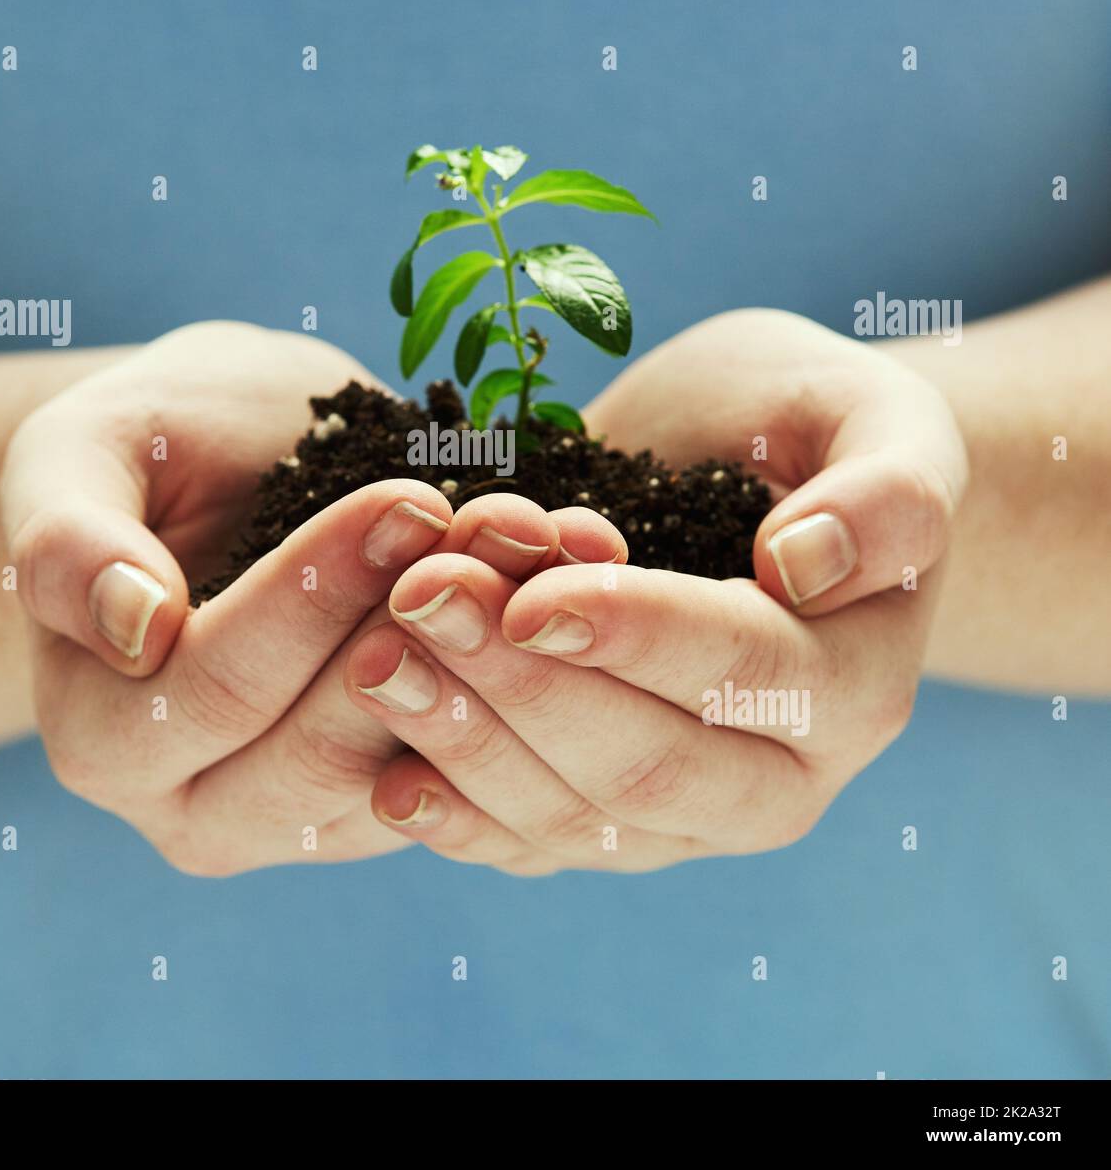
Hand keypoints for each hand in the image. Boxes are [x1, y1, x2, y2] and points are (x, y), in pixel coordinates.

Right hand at [0, 322, 621, 873]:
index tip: (409, 499)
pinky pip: (479, 767)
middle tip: (502, 521)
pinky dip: (537, 677)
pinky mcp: (403, 801)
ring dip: (499, 657)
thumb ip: (69, 538)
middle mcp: (202, 807)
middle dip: (423, 629)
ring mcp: (309, 818)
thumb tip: (132, 628)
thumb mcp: (83, 453)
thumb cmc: (155, 450)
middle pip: (324, 752)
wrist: (238, 467)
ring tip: (550, 545)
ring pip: (416, 770)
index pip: (216, 689)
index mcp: (107, 737)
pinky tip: (581, 582)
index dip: (316, 595)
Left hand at [340, 310, 968, 873]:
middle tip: (422, 601)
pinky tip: (385, 779)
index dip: (635, 638)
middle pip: (645, 768)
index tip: (531, 595)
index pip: (744, 674)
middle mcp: (781, 779)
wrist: (748, 480)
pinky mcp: (611, 824)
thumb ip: (886, 492)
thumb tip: (804, 566)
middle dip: (523, 689)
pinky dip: (457, 817)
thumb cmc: (808, 430)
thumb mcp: (875, 416)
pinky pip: (533, 844)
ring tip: (375, 659)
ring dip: (467, 743)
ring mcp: (690, 818)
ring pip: (574, 819)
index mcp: (853, 684)